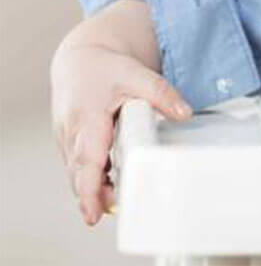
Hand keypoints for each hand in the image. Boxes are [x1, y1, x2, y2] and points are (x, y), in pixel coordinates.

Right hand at [50, 38, 190, 225]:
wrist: (81, 57)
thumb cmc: (105, 68)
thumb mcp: (137, 74)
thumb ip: (161, 94)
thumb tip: (184, 113)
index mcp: (87, 117)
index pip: (87, 159)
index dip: (90, 188)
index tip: (94, 212)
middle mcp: (72, 132)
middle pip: (79, 173)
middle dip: (93, 195)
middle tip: (111, 210)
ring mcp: (67, 139)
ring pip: (76, 173)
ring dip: (92, 189)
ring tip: (114, 200)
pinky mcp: (69, 142)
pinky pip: (77, 166)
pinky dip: (91, 176)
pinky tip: (109, 183)